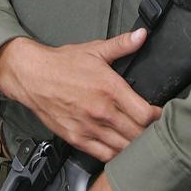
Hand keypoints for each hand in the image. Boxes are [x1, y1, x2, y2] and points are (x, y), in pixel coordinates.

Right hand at [0, 29, 161, 160]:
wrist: (32, 76)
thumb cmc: (62, 63)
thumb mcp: (95, 49)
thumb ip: (122, 44)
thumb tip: (142, 35)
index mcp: (110, 88)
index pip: (145, 114)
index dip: (157, 116)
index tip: (158, 113)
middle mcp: (101, 111)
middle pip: (137, 134)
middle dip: (149, 133)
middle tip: (153, 129)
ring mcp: (89, 127)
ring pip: (123, 148)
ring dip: (134, 146)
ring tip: (139, 140)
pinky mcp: (76, 138)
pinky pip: (104, 155)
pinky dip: (116, 155)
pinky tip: (120, 148)